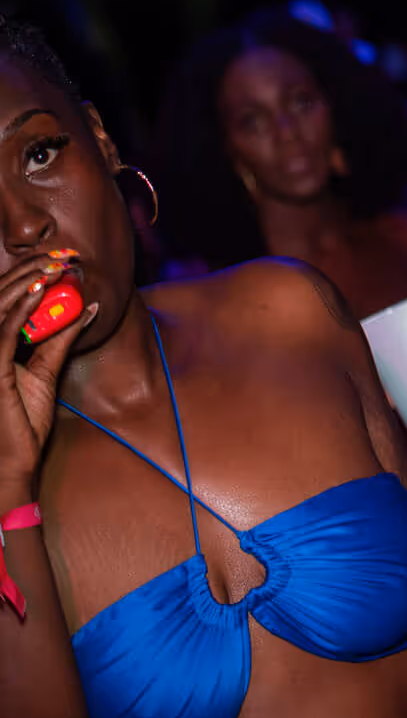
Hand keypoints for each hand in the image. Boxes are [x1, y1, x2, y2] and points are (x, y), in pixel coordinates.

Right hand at [0, 252, 98, 496]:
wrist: (13, 462)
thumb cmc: (23, 422)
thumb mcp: (45, 371)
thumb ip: (59, 339)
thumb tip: (88, 307)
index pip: (5, 301)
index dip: (28, 276)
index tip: (59, 258)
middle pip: (0, 297)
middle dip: (29, 272)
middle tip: (61, 256)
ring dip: (26, 283)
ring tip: (54, 266)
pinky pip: (2, 333)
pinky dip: (20, 309)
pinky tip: (40, 292)